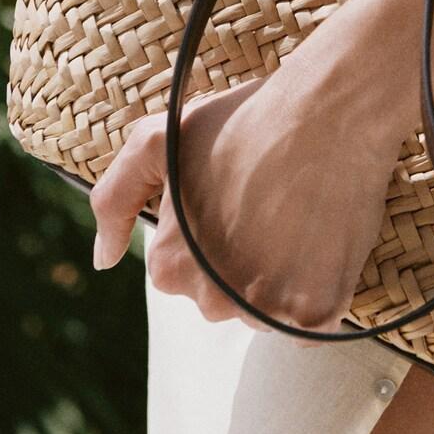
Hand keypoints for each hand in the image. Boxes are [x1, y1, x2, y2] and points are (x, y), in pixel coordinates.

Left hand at [88, 33, 407, 346]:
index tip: (238, 200)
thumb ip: (114, 201)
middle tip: (273, 208)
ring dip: (286, 279)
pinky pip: (314, 321)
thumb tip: (103, 259)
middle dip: (246, 264)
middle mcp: (211, 301)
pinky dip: (322, 289)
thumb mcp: (157, 142)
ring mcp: (266, 310)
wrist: (329, 112)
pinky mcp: (316, 311)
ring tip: (302, 221)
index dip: (214, 236)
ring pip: (271, 312)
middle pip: (227, 300)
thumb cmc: (245, 120)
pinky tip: (325, 241)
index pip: (185, 275)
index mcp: (169, 268)